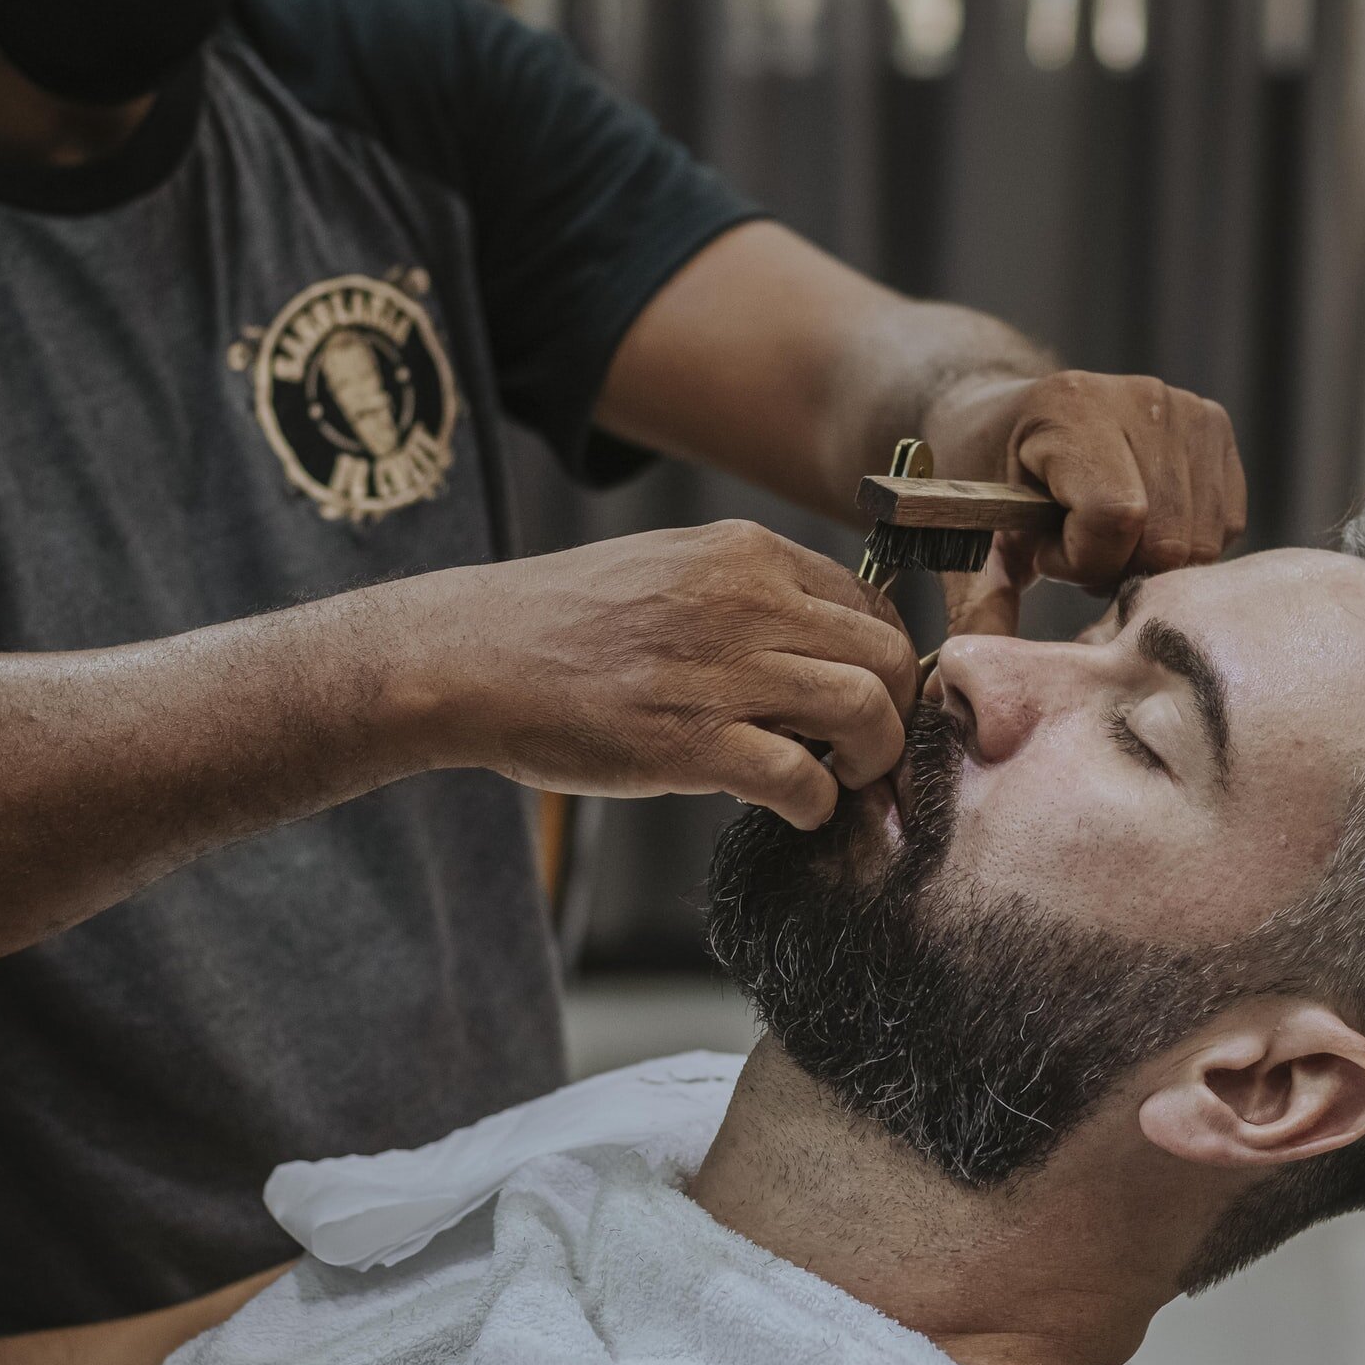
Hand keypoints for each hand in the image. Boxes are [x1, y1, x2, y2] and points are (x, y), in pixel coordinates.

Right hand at [426, 522, 917, 828]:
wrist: (467, 658)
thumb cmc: (560, 624)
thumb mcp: (667, 569)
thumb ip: (746, 593)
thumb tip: (820, 643)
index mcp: (744, 553)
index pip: (873, 600)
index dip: (886, 659)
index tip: (870, 697)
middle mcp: (745, 600)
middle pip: (890, 654)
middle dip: (897, 712)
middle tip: (869, 750)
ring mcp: (720, 671)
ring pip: (867, 710)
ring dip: (873, 759)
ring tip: (842, 780)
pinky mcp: (690, 742)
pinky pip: (803, 778)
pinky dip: (818, 805)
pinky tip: (797, 811)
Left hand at [921, 369, 1243, 634]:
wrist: (1001, 415)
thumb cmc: (979, 479)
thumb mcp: (967, 541)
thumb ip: (978, 610)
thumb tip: (955, 698)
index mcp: (1070, 408)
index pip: (1116, 516)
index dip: (1081, 557)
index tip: (1043, 548)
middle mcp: (1139, 396)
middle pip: (1168, 537)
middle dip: (1118, 567)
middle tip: (1073, 548)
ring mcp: (1186, 408)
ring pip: (1202, 539)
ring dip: (1149, 557)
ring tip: (1100, 532)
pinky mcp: (1215, 425)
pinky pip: (1226, 522)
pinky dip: (1182, 540)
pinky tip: (1136, 522)